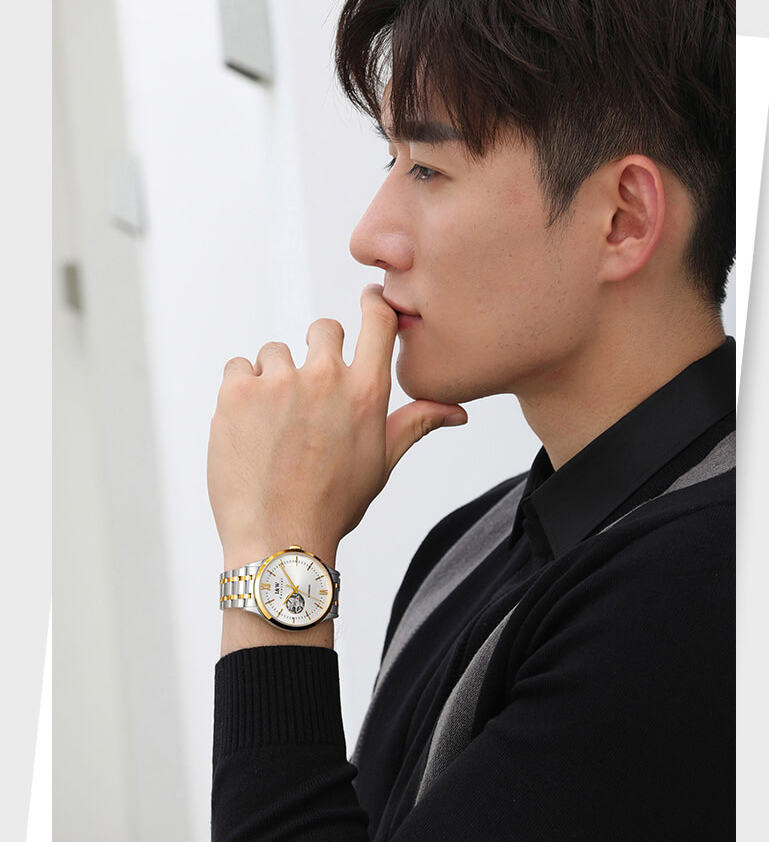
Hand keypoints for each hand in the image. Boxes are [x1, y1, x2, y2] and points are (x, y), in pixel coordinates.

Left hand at [207, 283, 467, 560]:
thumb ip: (415, 423)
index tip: (367, 300)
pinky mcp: (237, 392)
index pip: (377, 320)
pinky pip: (238, 368)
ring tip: (274, 428)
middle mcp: (324, 379)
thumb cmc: (333, 506)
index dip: (373, 304)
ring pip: (275, 352)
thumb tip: (459, 412)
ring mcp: (278, 382)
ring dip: (273, 379)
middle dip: (316, 355)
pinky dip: (240, 392)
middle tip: (307, 400)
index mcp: (366, 393)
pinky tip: (249, 429)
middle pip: (324, 329)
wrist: (277, 541)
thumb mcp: (381, 463)